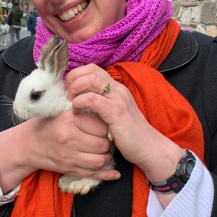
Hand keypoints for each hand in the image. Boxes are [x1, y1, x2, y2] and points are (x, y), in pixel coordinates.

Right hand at [0, 110, 116, 192]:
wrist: (29, 144)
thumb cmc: (48, 126)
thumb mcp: (63, 113)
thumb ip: (82, 113)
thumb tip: (107, 115)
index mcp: (69, 120)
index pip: (101, 126)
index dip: (107, 128)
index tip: (105, 128)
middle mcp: (69, 138)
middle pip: (102, 144)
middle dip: (108, 144)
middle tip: (105, 141)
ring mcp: (68, 156)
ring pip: (100, 160)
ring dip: (107, 158)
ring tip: (104, 153)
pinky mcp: (68, 169)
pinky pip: (93, 174)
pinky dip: (107, 175)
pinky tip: (114, 175)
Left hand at [65, 64, 183, 183]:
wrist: (149, 148)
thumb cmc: (128, 134)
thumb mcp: (113, 114)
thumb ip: (100, 103)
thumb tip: (79, 99)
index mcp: (116, 88)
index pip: (93, 69)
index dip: (76, 75)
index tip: (69, 90)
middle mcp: (118, 89)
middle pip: (90, 69)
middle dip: (73, 79)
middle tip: (67, 95)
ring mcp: (117, 99)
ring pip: (90, 80)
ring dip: (75, 89)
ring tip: (71, 102)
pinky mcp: (115, 112)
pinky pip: (92, 99)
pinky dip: (79, 103)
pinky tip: (76, 112)